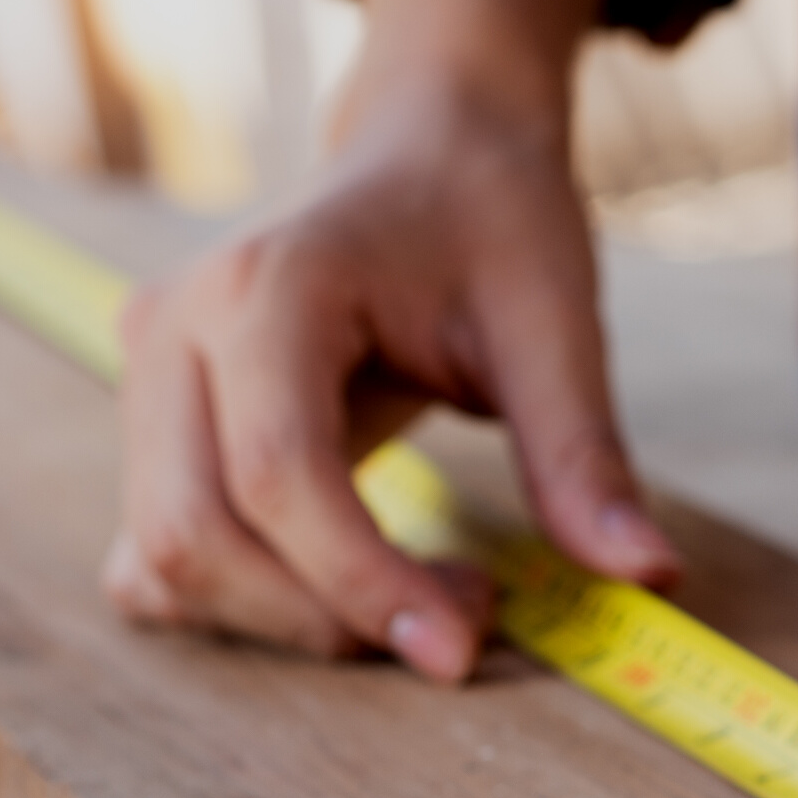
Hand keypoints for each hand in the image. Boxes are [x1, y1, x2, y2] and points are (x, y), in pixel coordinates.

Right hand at [103, 0, 670, 681]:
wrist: (433, 146)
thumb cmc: (494, 220)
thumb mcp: (557, 328)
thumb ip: (587, 459)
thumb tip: (649, 578)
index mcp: (271, 286)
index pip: (278, 472)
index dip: (361, 582)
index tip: (461, 651)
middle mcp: (178, 327)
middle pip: (196, 533)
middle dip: (327, 615)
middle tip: (467, 616)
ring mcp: (148, 374)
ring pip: (163, 559)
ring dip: (293, 619)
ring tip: (430, 589)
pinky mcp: (156, 422)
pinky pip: (160, 553)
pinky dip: (249, 600)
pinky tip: (358, 580)